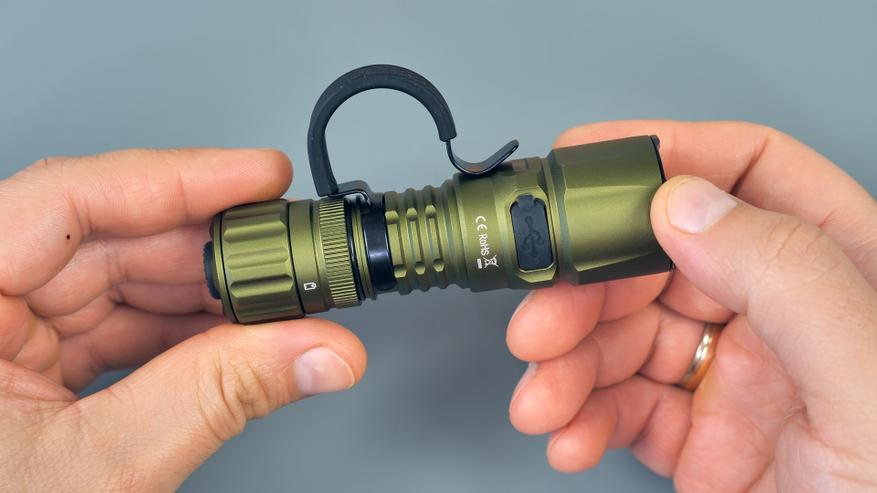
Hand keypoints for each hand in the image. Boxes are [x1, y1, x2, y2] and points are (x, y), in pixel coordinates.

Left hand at [0, 149, 366, 490]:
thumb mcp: (97, 472)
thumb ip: (215, 397)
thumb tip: (314, 350)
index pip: (66, 201)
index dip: (178, 178)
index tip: (259, 178)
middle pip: (103, 238)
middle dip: (208, 253)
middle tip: (290, 261)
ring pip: (114, 281)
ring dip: (202, 298)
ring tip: (275, 309)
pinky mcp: (20, 364)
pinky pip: (110, 324)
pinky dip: (176, 333)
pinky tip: (229, 341)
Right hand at [507, 121, 876, 490]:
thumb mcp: (868, 385)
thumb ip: (789, 281)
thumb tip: (686, 206)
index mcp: (843, 273)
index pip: (751, 173)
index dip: (669, 153)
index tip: (589, 161)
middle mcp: (784, 317)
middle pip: (660, 262)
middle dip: (587, 289)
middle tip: (540, 322)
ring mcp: (738, 380)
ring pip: (628, 339)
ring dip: (569, 363)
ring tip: (541, 398)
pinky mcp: (702, 442)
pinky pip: (626, 409)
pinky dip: (583, 417)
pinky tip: (567, 433)